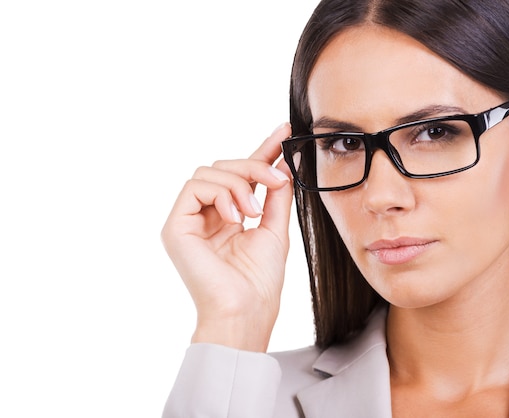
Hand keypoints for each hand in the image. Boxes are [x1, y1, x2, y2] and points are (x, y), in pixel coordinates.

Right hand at [161, 123, 292, 350]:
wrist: (247, 310)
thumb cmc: (259, 280)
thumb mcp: (275, 228)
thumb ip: (275, 194)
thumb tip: (283, 162)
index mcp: (229, 216)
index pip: (243, 175)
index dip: (262, 150)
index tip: (284, 130)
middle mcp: (206, 215)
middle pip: (224, 167)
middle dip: (254, 166)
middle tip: (277, 180)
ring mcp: (188, 220)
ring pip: (209, 173)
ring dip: (239, 184)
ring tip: (255, 212)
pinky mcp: (175, 226)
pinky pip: (194, 187)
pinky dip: (221, 195)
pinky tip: (236, 217)